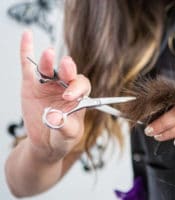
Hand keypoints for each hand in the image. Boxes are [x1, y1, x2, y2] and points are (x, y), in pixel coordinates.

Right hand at [20, 31, 90, 160]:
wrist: (45, 144)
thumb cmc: (62, 137)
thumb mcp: (68, 135)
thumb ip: (64, 126)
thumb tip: (53, 116)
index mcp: (79, 97)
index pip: (82, 85)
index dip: (77, 88)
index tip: (69, 96)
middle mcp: (65, 87)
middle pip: (68, 73)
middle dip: (68, 69)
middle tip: (66, 67)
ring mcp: (48, 84)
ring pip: (49, 69)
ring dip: (48, 61)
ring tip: (49, 55)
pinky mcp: (31, 84)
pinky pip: (28, 66)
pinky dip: (27, 51)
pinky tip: (27, 36)